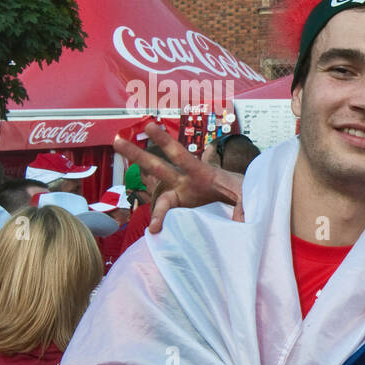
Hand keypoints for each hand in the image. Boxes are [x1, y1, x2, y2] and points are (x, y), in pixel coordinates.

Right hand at [112, 122, 244, 233]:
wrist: (241, 198)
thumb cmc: (242, 188)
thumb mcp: (248, 192)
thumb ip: (245, 202)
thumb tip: (240, 221)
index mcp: (199, 170)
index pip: (180, 154)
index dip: (164, 141)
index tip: (149, 126)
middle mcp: (185, 180)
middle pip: (157, 167)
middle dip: (136, 155)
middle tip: (116, 140)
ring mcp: (181, 194)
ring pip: (160, 198)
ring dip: (155, 213)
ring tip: (153, 229)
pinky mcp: (182, 208)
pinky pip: (168, 215)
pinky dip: (165, 225)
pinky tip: (163, 237)